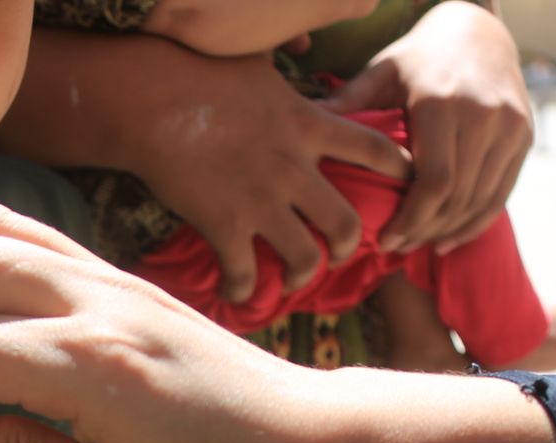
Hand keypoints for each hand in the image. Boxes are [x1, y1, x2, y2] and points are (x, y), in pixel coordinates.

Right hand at [122, 43, 410, 298]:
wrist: (151, 99)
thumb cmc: (198, 70)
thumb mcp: (258, 56)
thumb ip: (287, 54)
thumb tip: (302, 36)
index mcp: (308, 125)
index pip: (376, 150)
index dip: (400, 172)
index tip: (404, 188)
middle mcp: (293, 168)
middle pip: (347, 223)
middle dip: (348, 246)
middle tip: (337, 253)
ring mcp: (260, 201)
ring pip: (306, 258)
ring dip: (303, 275)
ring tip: (293, 279)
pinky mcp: (224, 225)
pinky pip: (245, 274)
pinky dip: (243, 290)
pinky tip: (236, 292)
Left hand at [326, 2, 531, 253]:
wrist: (479, 32)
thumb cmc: (418, 58)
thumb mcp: (381, 73)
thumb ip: (348, 104)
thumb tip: (300, 129)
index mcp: (443, 104)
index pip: (433, 182)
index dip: (410, 220)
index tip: (384, 242)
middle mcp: (484, 116)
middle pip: (456, 198)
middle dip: (424, 231)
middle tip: (395, 249)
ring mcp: (510, 127)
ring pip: (480, 201)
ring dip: (448, 232)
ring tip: (416, 246)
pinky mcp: (524, 136)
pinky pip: (502, 193)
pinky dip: (475, 223)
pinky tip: (447, 241)